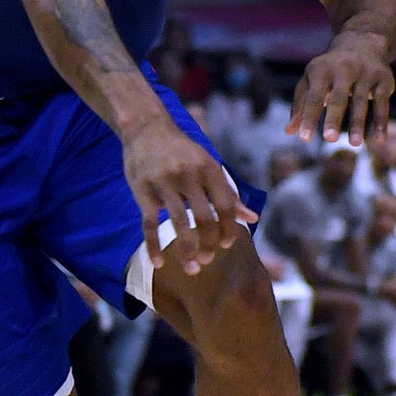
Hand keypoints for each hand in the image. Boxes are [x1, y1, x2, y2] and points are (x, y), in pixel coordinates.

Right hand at [122, 117, 257, 276]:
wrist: (146, 127)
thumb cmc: (182, 150)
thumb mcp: (208, 164)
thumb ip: (228, 193)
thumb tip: (252, 217)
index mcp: (209, 168)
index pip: (226, 204)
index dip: (229, 227)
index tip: (226, 245)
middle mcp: (189, 175)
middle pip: (205, 217)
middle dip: (209, 243)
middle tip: (208, 261)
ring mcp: (164, 183)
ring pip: (179, 223)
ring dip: (187, 250)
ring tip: (192, 269)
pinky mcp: (142, 191)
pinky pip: (149, 223)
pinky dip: (154, 245)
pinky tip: (159, 262)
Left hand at [289, 31, 395, 144]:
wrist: (362, 43)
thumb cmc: (330, 70)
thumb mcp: (312, 81)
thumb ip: (301, 105)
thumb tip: (290, 132)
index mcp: (321, 69)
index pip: (313, 97)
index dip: (309, 117)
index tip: (304, 138)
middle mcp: (344, 68)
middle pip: (338, 97)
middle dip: (333, 118)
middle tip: (329, 139)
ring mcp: (365, 72)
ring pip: (361, 100)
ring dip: (358, 123)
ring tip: (355, 145)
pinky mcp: (383, 78)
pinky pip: (382, 101)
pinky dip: (381, 120)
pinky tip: (379, 139)